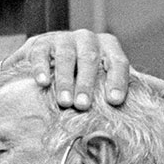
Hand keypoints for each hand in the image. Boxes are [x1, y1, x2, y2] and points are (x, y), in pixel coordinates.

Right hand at [1, 30, 130, 109]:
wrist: (45, 60)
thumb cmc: (78, 78)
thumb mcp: (96, 82)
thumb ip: (108, 95)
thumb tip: (122, 124)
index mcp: (107, 48)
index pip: (117, 61)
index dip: (117, 80)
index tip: (115, 101)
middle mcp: (87, 39)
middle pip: (90, 58)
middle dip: (87, 83)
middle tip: (83, 105)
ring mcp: (63, 39)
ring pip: (66, 56)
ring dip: (65, 80)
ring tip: (64, 102)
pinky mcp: (41, 43)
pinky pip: (41, 53)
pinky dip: (42, 68)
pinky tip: (42, 83)